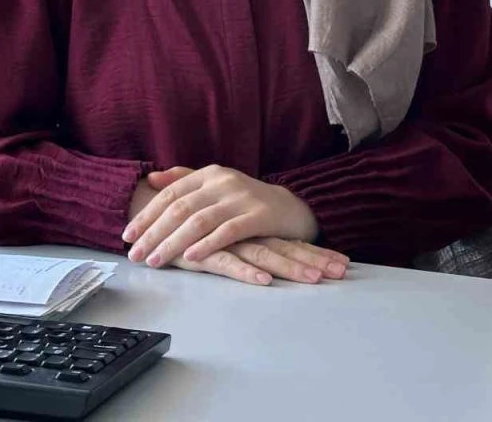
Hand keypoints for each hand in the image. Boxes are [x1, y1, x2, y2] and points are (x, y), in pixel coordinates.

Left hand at [123, 164, 320, 268]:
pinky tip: (190, 257)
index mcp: (209, 173)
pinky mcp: (258, 216)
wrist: (292, 207)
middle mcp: (222, 181)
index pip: (170, 193)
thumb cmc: (248, 200)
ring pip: (199, 221)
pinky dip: (206, 244)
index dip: (147, 214)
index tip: (127, 235)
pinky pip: (227, 231)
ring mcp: (241, 198)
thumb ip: (185, 178)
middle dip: (153, 233)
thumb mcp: (216, 184)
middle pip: (180, 208)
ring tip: (155, 260)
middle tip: (134, 254)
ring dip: (173, 243)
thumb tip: (151, 177)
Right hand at [167, 237, 349, 285]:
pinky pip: (226, 262)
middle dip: (314, 261)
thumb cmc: (185, 226)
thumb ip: (240, 237)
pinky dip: (245, 271)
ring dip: (290, 267)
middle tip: (341, 272)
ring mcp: (223, 240)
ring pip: (263, 254)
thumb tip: (267, 255)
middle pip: (284, 247)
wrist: (147, 210)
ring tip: (315, 279)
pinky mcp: (202, 252)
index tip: (343, 263)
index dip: (315, 251)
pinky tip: (263, 280)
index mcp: (249, 229)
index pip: (288, 240)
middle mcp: (242, 233)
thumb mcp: (221, 234)